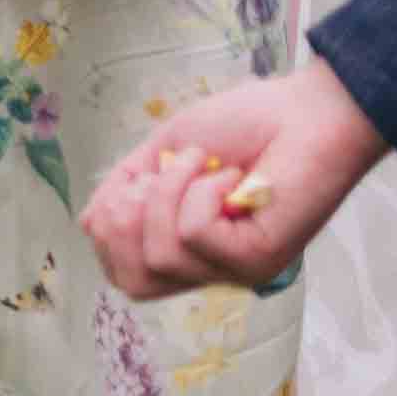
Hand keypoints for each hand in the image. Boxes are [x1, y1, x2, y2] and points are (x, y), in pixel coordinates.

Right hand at [87, 59, 392, 298]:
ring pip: (159, 257)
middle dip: (122, 221)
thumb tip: (91, 223)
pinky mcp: (257, 260)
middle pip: (132, 282)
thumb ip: (125, 190)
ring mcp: (233, 269)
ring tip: (201, 164)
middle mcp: (208, 268)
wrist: (305, 113)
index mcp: (184, 247)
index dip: (107, 229)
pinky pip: (194, 235)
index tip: (134, 182)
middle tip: (154, 178)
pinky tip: (233, 178)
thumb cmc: (243, 126)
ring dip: (166, 194)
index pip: (122, 274)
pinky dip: (199, 192)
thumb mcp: (160, 154)